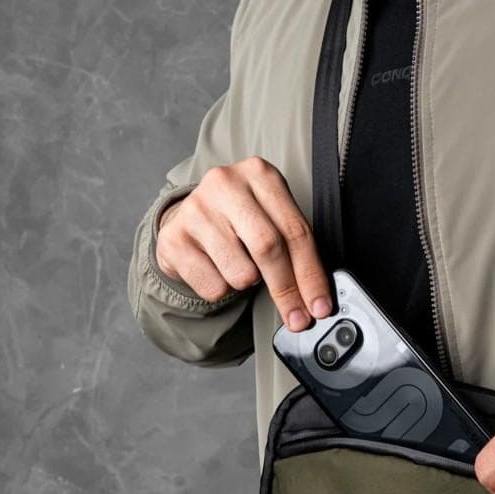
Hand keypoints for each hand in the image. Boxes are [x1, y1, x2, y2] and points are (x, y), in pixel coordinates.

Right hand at [156, 157, 331, 330]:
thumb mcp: (270, 219)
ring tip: (240, 267)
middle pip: (269, 248)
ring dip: (247, 284)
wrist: (186, 220)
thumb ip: (296, 249)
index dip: (311, 275)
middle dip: (287, 290)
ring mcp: (196, 209)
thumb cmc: (239, 222)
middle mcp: (226, 184)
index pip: (296, 231)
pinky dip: (222, 289)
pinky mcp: (174, 238)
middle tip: (297, 319)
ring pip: (241, 272)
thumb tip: (317, 299)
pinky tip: (216, 269)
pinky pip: (213, 286)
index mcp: (260, 174)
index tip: (320, 307)